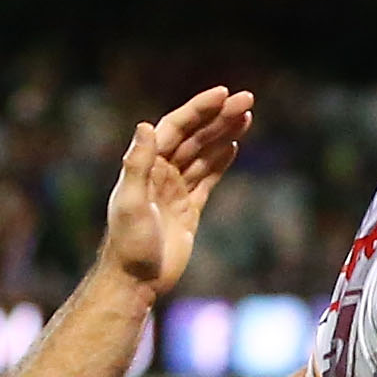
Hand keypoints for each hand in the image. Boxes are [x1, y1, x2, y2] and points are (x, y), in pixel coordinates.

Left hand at [96, 86, 256, 295]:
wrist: (135, 282)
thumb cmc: (128, 245)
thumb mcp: (129, 202)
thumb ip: (137, 165)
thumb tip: (145, 126)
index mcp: (147, 166)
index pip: (175, 128)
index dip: (198, 109)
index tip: (223, 94)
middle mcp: (160, 173)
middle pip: (194, 136)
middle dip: (219, 117)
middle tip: (248, 99)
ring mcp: (175, 190)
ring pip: (203, 154)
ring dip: (224, 134)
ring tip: (247, 115)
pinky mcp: (188, 210)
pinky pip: (206, 179)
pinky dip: (219, 162)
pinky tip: (233, 146)